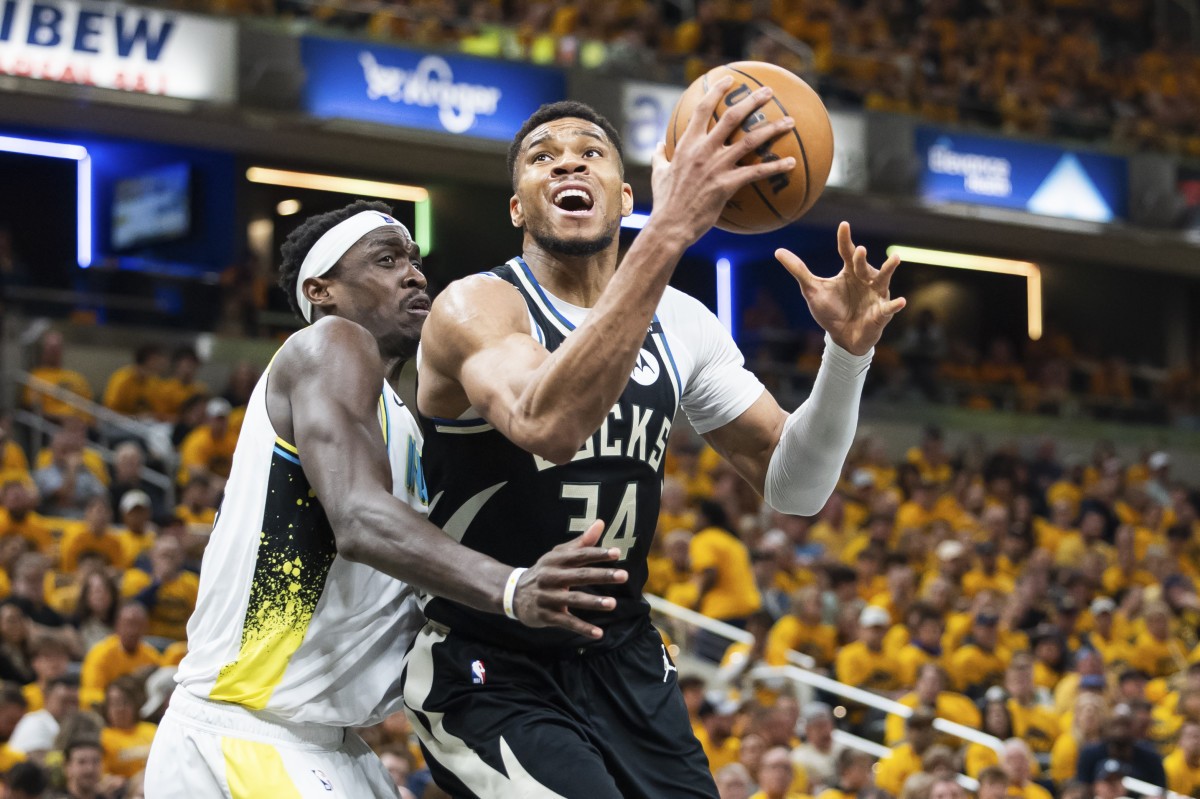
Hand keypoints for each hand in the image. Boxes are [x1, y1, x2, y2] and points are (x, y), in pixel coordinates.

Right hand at [512, 520, 627, 638]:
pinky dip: (583, 628)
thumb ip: (582, 542)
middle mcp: (551, 577)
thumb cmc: (545, 572)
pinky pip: (567, 622)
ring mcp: (548, 597)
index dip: (598, 554)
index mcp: (556, 560)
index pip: (580, 555)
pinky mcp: (547, 615)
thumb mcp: (558, 555)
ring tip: (613, 603)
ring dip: (594, 602)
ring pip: (574, 599)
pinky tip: (599, 634)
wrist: (513, 594)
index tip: (616, 553)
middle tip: (623, 575)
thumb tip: (601, 523)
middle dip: (602, 576)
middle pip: (579, 576)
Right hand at [650, 77, 796, 243]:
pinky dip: (776, 166)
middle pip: (733, 117)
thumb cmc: (665, 201)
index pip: (703, 108)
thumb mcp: (658, 174)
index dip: (718, 91)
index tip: (730, 79)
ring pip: (750, 141)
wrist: (670, 225)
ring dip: (773, 129)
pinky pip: (757, 172)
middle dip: (753, 100)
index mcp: (687, 144)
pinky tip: (791, 163)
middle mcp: (704, 150)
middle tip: (769, 92)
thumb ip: (659, 156)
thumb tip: (657, 145)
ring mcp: (717, 166)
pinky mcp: (727, 185)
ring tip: (790, 121)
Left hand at [776, 222, 905, 355]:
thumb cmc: (830, 311)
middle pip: (862, 265)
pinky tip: (900, 301)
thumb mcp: (811, 290)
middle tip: (858, 250)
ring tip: (895, 258)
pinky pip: (889, 308)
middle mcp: (865, 279)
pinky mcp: (881, 313)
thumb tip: (778, 251)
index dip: (845, 239)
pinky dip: (895, 305)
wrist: (842, 337)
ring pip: (883, 279)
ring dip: (888, 268)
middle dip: (860, 259)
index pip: (847, 252)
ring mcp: (875, 295)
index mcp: (850, 272)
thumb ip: (798, 270)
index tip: (843, 225)